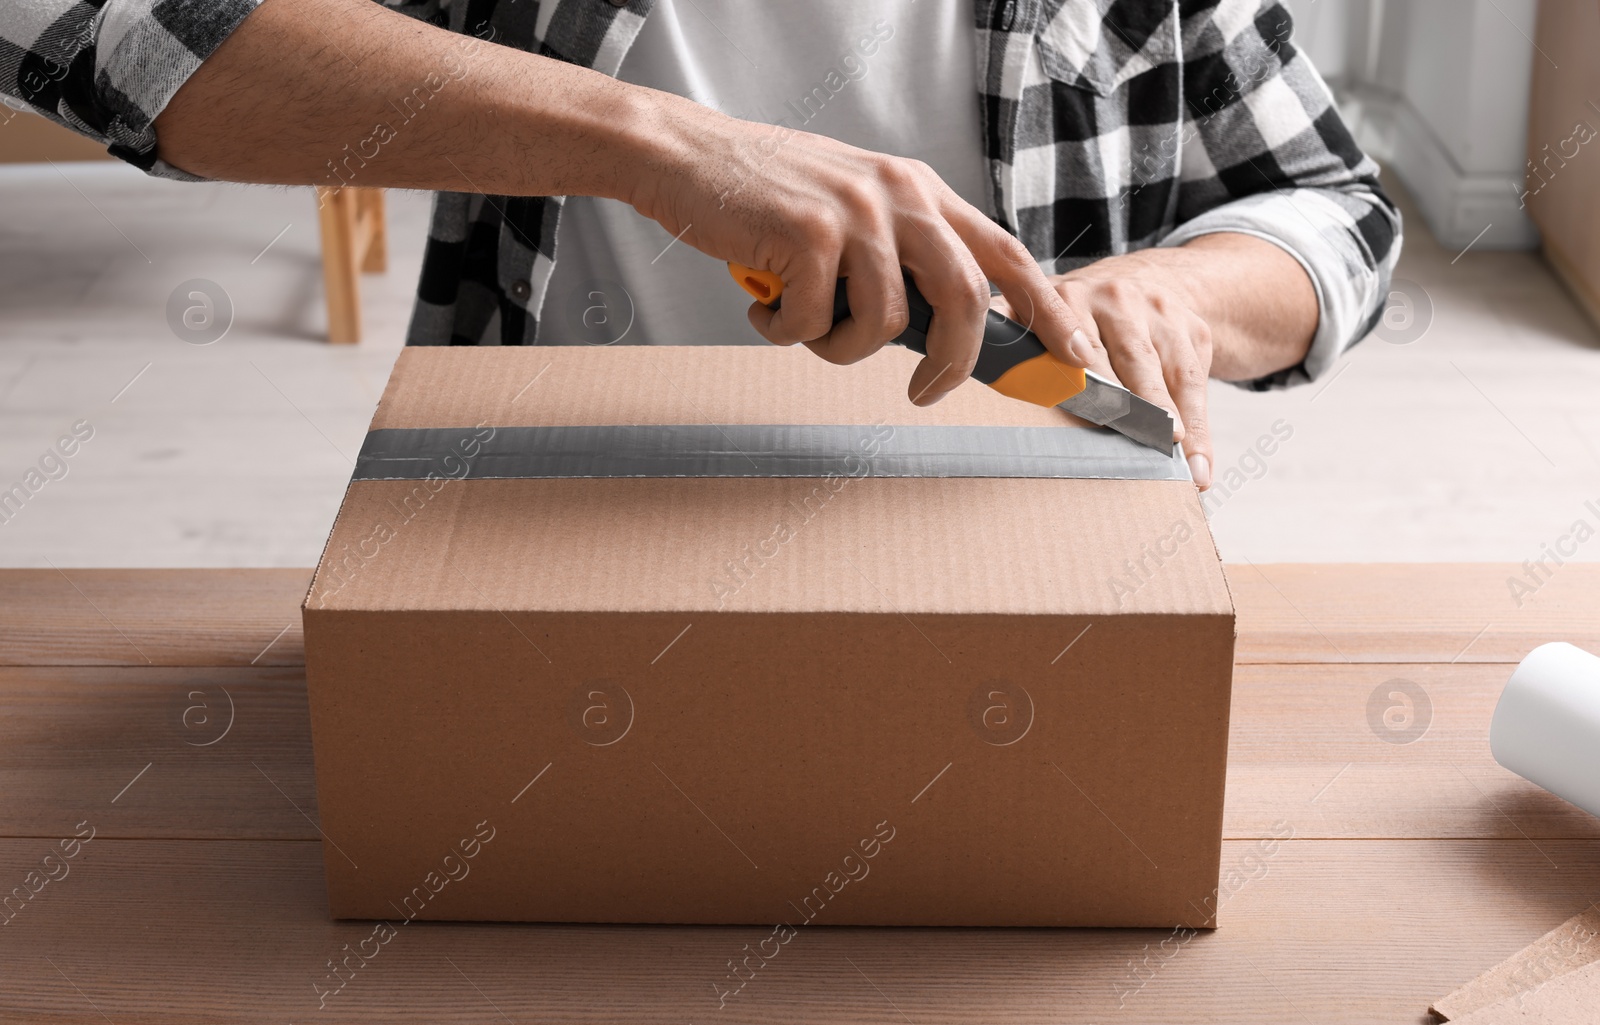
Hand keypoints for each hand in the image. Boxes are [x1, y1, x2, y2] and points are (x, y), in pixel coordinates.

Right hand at [624, 103, 1091, 405]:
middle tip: (924, 392)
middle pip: (965, 298)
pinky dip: (785, 332)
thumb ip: (904, 255)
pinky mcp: (807, 234)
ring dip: (837, 348)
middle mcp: (898, 195)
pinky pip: (813, 324)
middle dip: (952, 363)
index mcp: (920, 191)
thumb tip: (945, 333)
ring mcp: (855, 213)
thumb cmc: (768, 194)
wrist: (689, 158)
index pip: (1005, 254)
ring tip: (800, 322)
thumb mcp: (857, 209)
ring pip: (882, 324)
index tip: (1070, 352)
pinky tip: (764, 305)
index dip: (1046, 308)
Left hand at [992, 251, 1214, 488]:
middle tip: (1137, 443)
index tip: (1087, 411)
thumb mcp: (1041, 314)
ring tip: (1173, 462)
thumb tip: (956, 363)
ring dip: (1170, 422)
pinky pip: (1195, 382)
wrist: (1150, 279)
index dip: (1081, 380)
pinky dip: (1199, 427)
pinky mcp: (1190, 328)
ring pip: (1164, 372)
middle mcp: (1112, 297)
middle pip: (1124, 359)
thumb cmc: (1079, 318)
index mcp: (1064, 297)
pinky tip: (1198, 462)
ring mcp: (1157, 311)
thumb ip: (1008, 337)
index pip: (1071, 344)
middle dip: (1132, 405)